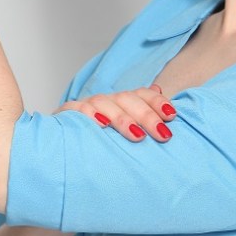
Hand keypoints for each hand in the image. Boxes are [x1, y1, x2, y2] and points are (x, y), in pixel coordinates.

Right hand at [54, 83, 177, 142]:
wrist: (64, 144)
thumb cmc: (100, 139)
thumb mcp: (126, 129)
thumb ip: (143, 113)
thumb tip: (160, 91)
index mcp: (121, 103)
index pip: (141, 94)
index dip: (157, 102)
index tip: (172, 115)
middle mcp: (105, 101)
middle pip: (127, 99)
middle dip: (147, 116)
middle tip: (163, 134)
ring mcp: (85, 106)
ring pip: (104, 103)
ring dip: (122, 118)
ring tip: (137, 135)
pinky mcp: (66, 115)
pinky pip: (76, 110)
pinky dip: (89, 115)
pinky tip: (102, 125)